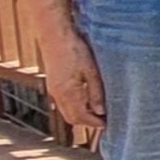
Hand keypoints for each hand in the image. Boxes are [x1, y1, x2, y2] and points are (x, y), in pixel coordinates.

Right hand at [39, 20, 106, 145]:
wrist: (54, 35)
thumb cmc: (74, 49)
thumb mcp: (91, 71)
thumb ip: (96, 92)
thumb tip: (100, 111)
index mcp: (67, 92)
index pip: (81, 117)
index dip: (94, 123)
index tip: (107, 125)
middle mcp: (57, 94)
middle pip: (72, 118)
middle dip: (87, 123)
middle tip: (103, 121)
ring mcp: (53, 89)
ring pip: (66, 112)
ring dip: (81, 115)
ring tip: (97, 112)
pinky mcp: (52, 84)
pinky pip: (63, 103)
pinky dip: (74, 107)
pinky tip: (86, 100)